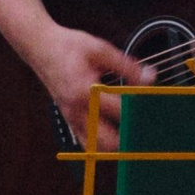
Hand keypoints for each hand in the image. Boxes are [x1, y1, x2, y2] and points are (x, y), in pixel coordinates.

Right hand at [0, 0, 149, 137]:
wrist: (40, 47)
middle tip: (145, 129)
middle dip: (129, 138)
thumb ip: (127, 66)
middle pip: (109, 141)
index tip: (154, 111)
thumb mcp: (101, 49)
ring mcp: (71, 118)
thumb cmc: (68, 46)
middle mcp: (77, 110)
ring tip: (132, 132)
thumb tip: (149, 77)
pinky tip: (115, 132)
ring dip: (116, 144)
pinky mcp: (68, 119)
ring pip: (97, 147)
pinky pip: (87, 141)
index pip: (121, 112)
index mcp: (86, 91)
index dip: (140, 114)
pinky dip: (102, 142)